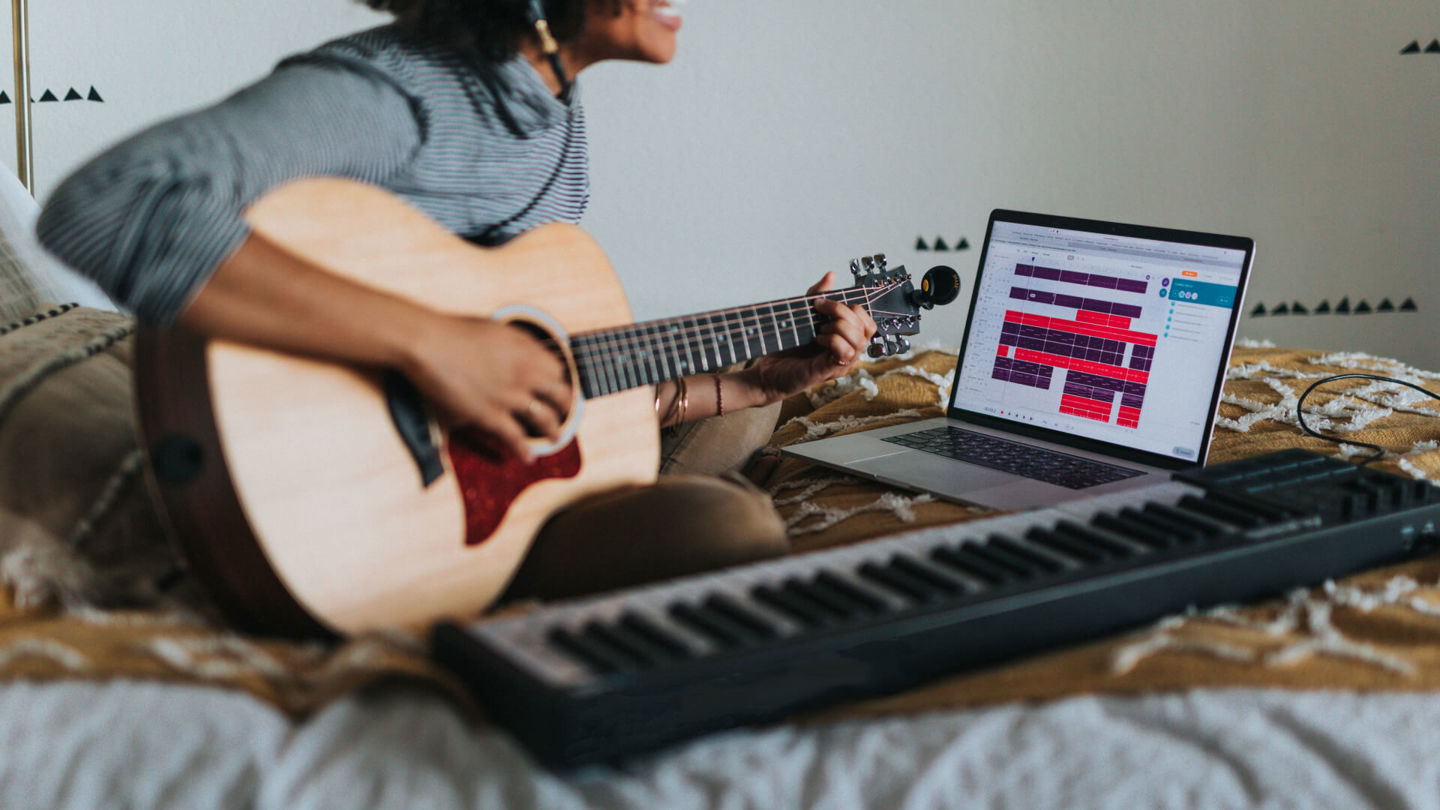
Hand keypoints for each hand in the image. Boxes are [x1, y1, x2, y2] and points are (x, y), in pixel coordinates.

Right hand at [403, 316, 571, 460]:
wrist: (430, 345)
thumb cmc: (455, 332)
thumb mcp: (495, 328)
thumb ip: (515, 343)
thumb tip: (525, 353)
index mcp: (527, 350)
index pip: (557, 368)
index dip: (558, 379)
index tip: (556, 385)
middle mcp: (526, 373)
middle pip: (560, 394)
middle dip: (565, 406)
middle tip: (566, 412)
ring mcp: (510, 397)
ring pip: (544, 419)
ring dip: (553, 431)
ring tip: (556, 438)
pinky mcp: (490, 416)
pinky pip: (515, 438)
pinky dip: (524, 450)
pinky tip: (528, 457)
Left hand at [737, 271, 877, 404]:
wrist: (768, 370)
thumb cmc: (788, 346)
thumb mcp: (805, 314)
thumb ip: (818, 295)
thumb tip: (831, 274)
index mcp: (848, 340)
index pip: (868, 321)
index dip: (850, 307)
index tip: (821, 303)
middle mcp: (851, 352)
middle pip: (866, 326)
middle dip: (841, 311)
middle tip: (818, 309)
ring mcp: (843, 363)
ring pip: (858, 338)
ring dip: (836, 326)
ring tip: (818, 329)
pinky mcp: (830, 370)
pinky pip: (844, 350)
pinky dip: (831, 339)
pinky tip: (817, 339)